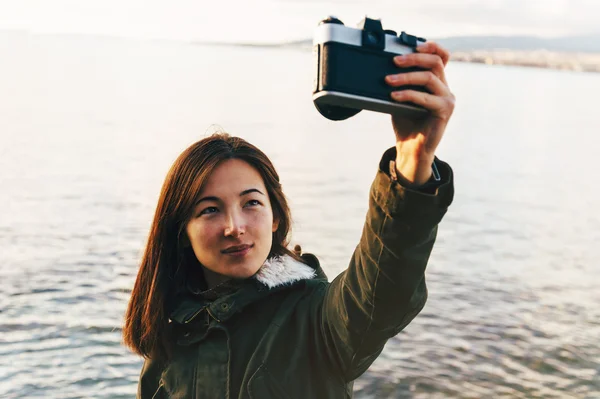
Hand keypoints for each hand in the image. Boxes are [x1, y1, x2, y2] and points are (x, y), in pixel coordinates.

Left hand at [385, 42, 454, 184]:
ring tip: (388, 80)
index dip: (431, 47)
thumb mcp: (399, 97)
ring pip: (430, 77)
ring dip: (406, 77)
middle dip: (413, 58)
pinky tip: (394, 96)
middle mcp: (445, 88)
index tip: (414, 45)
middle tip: (394, 61)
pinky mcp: (445, 111)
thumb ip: (399, 83)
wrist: (411, 149)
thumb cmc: (405, 123)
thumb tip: (383, 68)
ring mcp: (447, 99)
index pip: (442, 57)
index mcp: (437, 82)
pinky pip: (426, 97)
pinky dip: (408, 94)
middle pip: (435, 62)